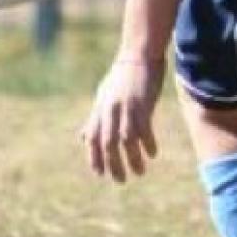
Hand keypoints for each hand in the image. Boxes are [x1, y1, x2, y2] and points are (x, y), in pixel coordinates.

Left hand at [82, 58, 164, 181]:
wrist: (138, 55)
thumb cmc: (122, 77)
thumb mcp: (103, 97)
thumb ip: (94, 119)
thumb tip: (83, 137)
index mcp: (99, 110)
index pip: (92, 139)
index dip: (94, 158)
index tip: (100, 174)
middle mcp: (109, 111)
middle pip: (108, 144)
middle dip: (113, 165)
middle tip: (121, 180)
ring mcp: (125, 108)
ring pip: (126, 141)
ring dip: (133, 159)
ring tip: (140, 173)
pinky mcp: (141, 104)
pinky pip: (143, 129)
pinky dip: (147, 144)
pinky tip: (152, 154)